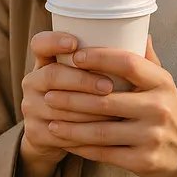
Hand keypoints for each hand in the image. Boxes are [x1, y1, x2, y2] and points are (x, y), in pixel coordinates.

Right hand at [19, 31, 119, 165]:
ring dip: (86, 109)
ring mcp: (30, 107)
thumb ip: (113, 59)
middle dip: (81, 80)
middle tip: (109, 86)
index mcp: (46, 61)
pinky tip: (101, 132)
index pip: (40, 43)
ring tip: (112, 110)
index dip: (53, 41)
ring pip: (57, 106)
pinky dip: (81, 132)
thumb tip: (146, 39)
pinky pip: (58, 132)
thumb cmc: (85, 98)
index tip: (74, 43)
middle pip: (51, 75)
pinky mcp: (35, 132)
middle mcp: (33, 81)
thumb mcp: (91, 76)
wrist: (59, 137)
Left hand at [44, 37, 176, 176]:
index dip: (100, 58)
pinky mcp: (143, 161)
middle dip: (72, 97)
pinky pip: (104, 153)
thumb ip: (147, 59)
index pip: (128, 63)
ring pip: (100, 131)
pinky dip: (80, 147)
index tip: (75, 57)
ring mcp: (151, 136)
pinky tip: (65, 141)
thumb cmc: (168, 110)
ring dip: (70, 126)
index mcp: (162, 82)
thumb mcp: (164, 83)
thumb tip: (137, 29)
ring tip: (50, 119)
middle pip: (106, 100)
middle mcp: (158, 107)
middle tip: (48, 93)